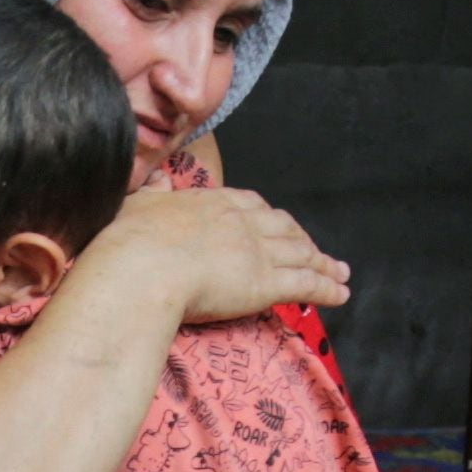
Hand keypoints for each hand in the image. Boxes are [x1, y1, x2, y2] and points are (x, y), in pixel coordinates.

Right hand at [83, 178, 348, 327]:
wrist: (141, 267)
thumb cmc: (130, 240)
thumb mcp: (138, 203)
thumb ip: (152, 191)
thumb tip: (155, 177)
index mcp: (213, 202)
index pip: (252, 205)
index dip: (268, 218)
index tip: (276, 225)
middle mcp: (242, 222)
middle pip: (284, 227)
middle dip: (303, 238)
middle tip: (315, 250)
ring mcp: (257, 251)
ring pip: (301, 254)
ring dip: (324, 263)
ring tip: (340, 272)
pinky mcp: (265, 283)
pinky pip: (306, 284)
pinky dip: (328, 287)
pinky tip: (341, 293)